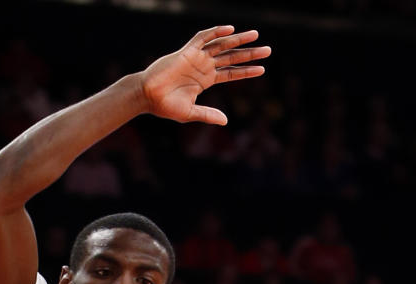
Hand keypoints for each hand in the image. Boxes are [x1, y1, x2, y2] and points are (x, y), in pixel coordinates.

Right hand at [141, 25, 269, 126]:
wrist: (147, 96)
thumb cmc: (165, 106)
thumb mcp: (190, 113)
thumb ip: (208, 114)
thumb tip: (226, 121)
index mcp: (206, 80)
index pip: (231, 73)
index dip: (246, 71)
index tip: (262, 69)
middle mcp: (204, 67)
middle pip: (232, 57)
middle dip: (249, 53)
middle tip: (268, 50)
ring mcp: (197, 57)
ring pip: (222, 45)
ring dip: (238, 39)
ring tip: (255, 35)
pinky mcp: (187, 51)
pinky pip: (203, 38)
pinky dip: (215, 32)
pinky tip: (229, 30)